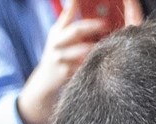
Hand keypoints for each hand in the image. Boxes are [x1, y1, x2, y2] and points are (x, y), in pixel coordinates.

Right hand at [18, 0, 131, 123]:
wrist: (44, 82)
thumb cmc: (58, 54)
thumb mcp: (58, 35)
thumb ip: (68, 18)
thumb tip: (75, 0)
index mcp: (57, 33)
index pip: (67, 15)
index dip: (75, 5)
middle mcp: (57, 44)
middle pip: (75, 32)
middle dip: (92, 26)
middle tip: (107, 24)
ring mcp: (61, 60)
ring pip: (82, 51)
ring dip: (97, 47)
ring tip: (111, 43)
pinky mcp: (67, 74)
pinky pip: (85, 67)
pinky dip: (96, 64)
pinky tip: (107, 62)